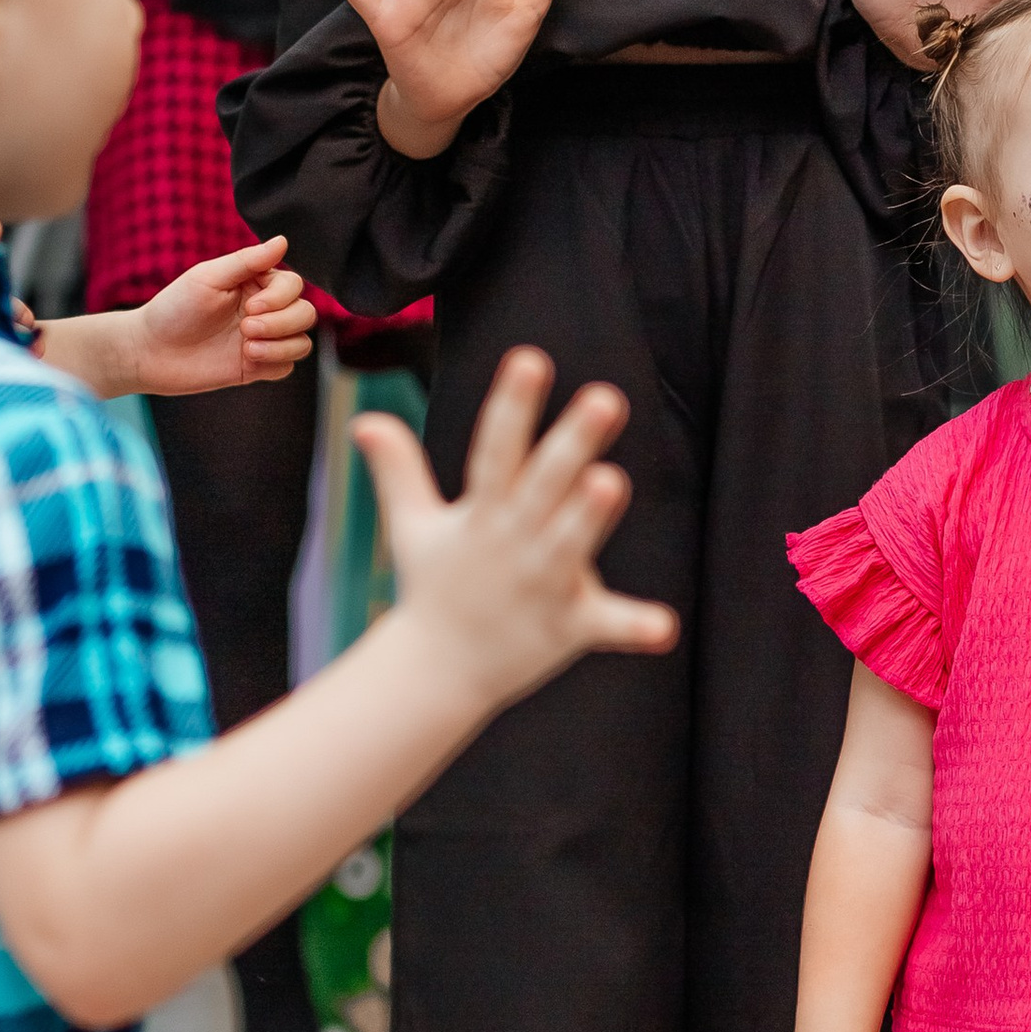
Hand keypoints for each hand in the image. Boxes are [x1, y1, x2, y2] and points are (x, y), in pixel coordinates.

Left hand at [122, 239, 316, 395]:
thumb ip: (247, 260)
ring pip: (302, 342)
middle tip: (245, 327)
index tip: (251, 306)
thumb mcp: (208, 277)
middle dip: (281, 323)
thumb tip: (283, 241)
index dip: (280, 298)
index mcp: (254, 284)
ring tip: (247, 348)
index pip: (293, 285)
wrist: (150, 352)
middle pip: (305, 313)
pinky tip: (247, 360)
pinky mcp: (257, 367)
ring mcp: (262, 340)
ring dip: (280, 345)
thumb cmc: (173, 309)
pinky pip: (287, 366)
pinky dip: (274, 362)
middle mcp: (263, 311)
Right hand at [353, 343, 676, 714]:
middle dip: (572, 442)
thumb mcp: (413, 526)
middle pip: (545, 483)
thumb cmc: (434, 587)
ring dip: (588, 517)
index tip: (530, 359)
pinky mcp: (568, 627)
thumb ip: (398, 470)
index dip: (514, 404)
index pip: (497, 448)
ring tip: (609, 480)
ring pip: (570, 543)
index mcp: (482, 512)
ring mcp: (542, 585)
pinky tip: (664, 628)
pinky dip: (634, 628)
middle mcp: (513, 541)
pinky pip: (607, 627)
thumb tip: (366, 420)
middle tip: (606, 398)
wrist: (436, 672)